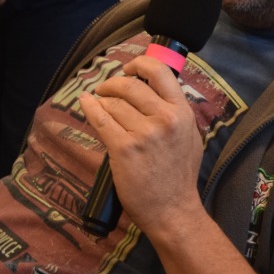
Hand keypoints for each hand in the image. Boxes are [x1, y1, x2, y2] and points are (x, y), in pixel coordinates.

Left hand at [77, 57, 202, 232]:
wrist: (172, 210)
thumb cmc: (179, 176)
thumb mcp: (189, 136)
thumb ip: (175, 113)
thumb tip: (153, 92)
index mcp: (182, 112)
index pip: (160, 72)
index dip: (139, 63)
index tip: (128, 68)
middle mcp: (165, 118)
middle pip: (130, 85)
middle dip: (112, 84)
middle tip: (105, 89)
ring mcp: (144, 133)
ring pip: (113, 103)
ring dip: (101, 100)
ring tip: (99, 104)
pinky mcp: (124, 149)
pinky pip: (101, 119)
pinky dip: (89, 108)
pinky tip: (85, 103)